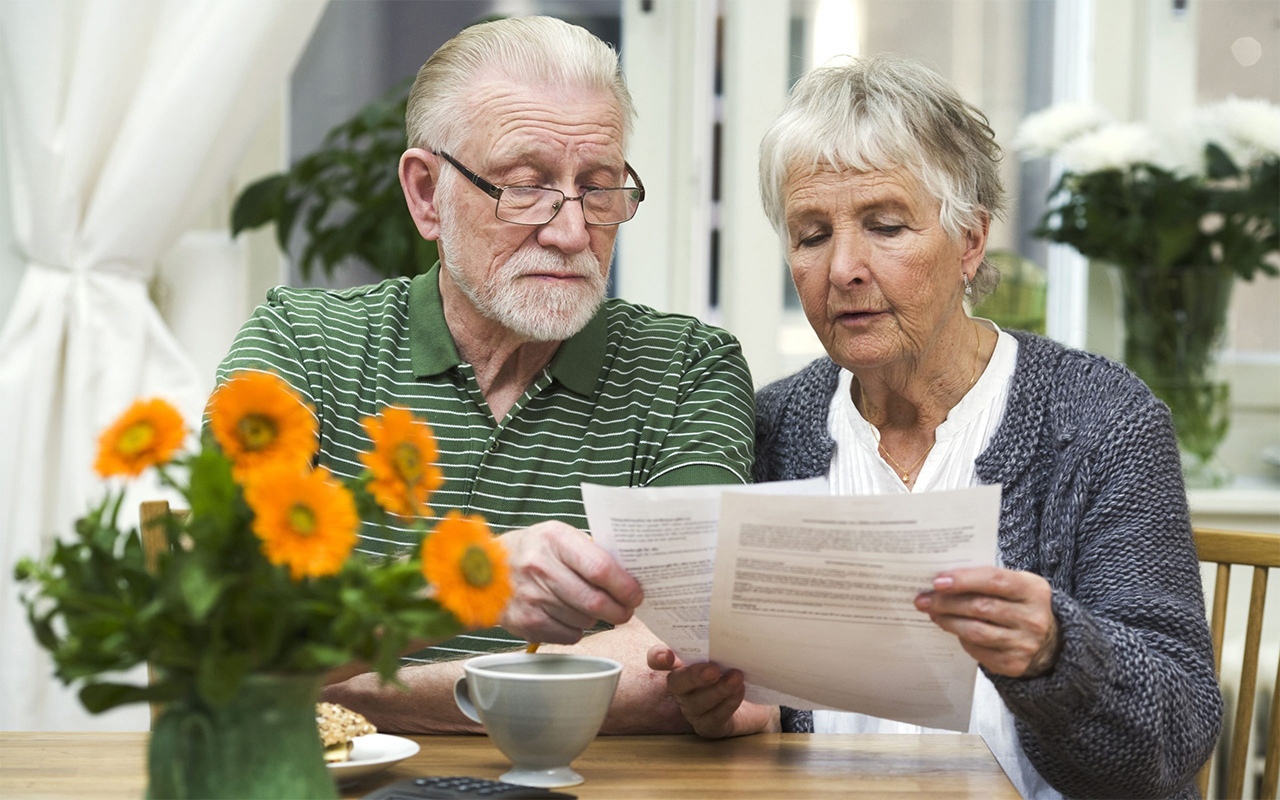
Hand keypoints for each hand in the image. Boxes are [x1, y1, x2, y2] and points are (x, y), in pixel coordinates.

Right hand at [498, 521, 643, 643]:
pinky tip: (569, 614)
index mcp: (555, 539)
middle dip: (619, 611)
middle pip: (594, 601)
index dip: (624, 586)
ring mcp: (531, 597)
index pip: (600, 568)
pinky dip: (577, 630)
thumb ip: (592, 552)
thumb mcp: (560, 537)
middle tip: (626, 610)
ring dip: (597, 619)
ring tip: (591, 606)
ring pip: (584, 621)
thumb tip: (631, 576)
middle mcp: (540, 567)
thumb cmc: (535, 550)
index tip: (636, 594)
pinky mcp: (526, 622)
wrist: (487, 569)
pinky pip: (569, 635)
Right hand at [646, 645, 778, 737]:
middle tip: (713, 669)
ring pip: (697, 702)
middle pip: (676, 683)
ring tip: (735, 678)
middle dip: (693, 676)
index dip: (658, 657)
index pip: (658, 659)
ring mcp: (694, 709)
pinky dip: (728, 704)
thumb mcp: (728, 651)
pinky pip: (714, 718)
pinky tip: (739, 691)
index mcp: (680, 665)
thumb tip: (727, 617)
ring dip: (718, 690)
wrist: (757, 701)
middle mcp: (682, 688)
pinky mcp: (709, 726)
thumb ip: (720, 639)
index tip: (669, 655)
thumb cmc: (735, 669)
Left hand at [914, 566, 1060, 677]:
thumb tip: (943, 580)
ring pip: (976, 631)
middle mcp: (1032, 618)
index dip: (963, 580)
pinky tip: (953, 629)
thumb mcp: (1016, 585)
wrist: (1051, 642)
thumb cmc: (1021, 605)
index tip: (938, 582)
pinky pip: (978, 650)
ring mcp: (1024, 644)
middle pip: (980, 607)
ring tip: (933, 613)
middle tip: (923, 599)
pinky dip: (961, 638)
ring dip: (948, 621)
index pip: (994, 580)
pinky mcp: (1014, 664)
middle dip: (946, 602)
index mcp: (1033, 591)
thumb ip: (987, 579)